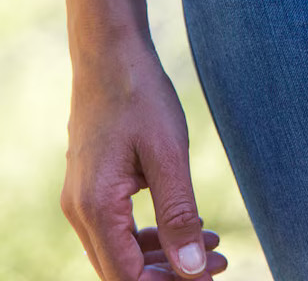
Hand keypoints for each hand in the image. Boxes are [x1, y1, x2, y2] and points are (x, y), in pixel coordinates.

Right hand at [61, 34, 226, 278]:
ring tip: (212, 244)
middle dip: (172, 274)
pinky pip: (118, 229)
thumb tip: (192, 269)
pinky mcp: (93, 187)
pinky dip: (151, 237)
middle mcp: (81, 211)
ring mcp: (82, 199)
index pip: (127, 278)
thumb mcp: (169, 156)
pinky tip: (188, 226)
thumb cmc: (141, 97)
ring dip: (165, 257)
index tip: (213, 271)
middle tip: (219, 259)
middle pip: (122, 271)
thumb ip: (179, 215)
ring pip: (119, 252)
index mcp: (96, 207)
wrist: (111, 55)